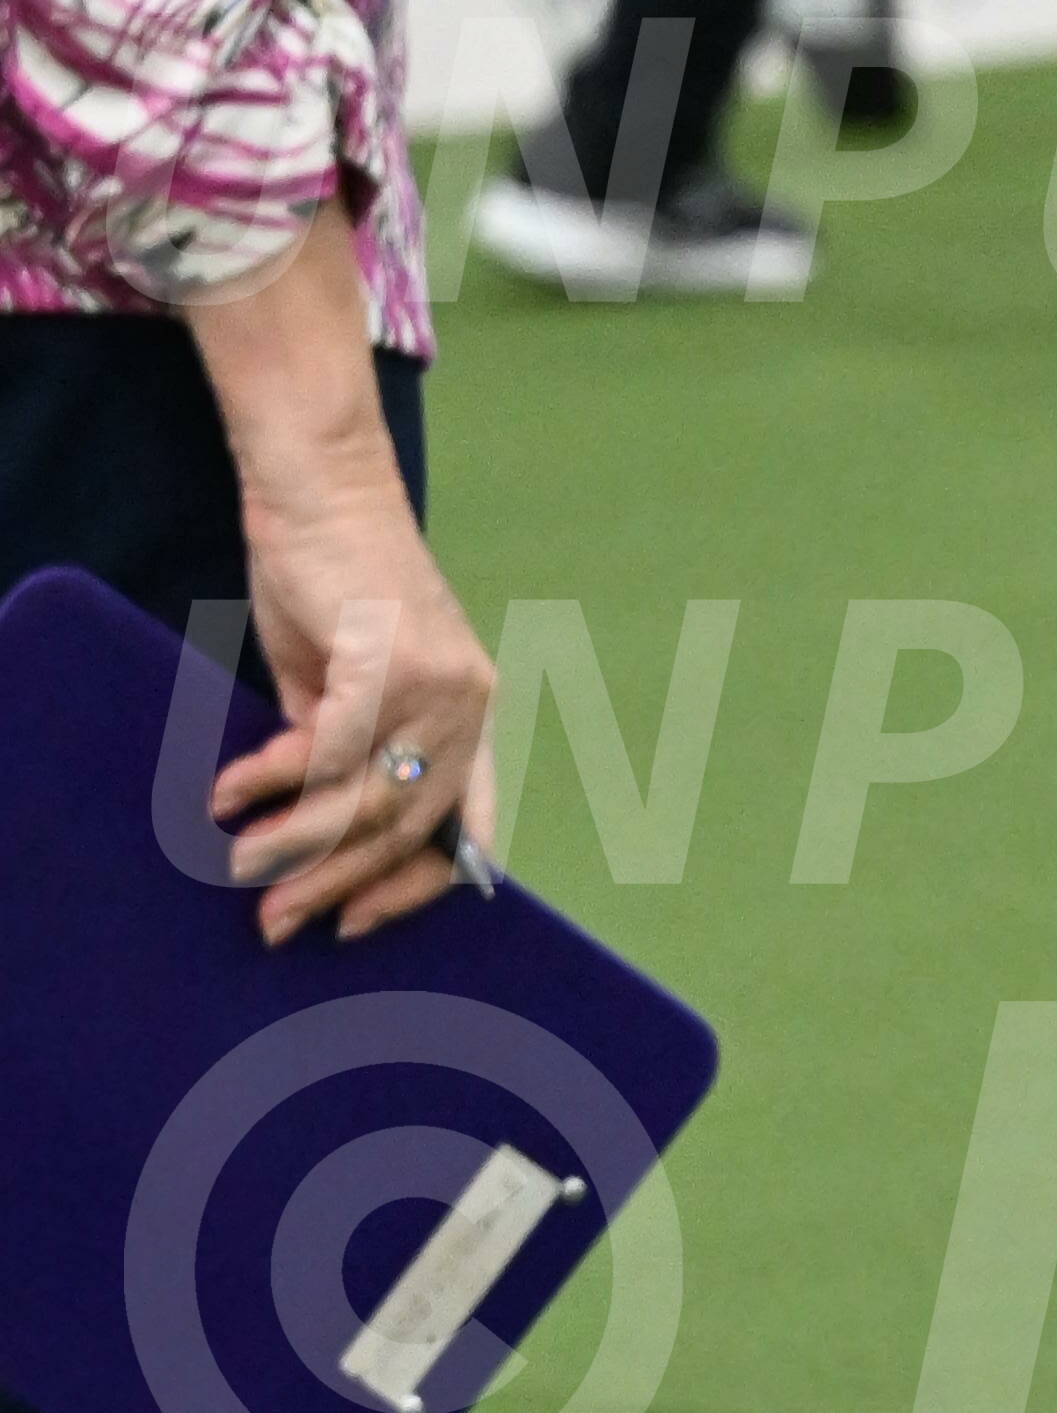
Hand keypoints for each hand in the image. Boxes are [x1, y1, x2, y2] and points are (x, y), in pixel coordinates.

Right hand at [209, 428, 496, 940]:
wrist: (321, 488)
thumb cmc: (329, 579)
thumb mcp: (340, 680)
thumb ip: (338, 747)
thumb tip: (307, 826)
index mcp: (471, 714)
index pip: (466, 830)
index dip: (415, 887)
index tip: (359, 924)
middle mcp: (470, 705)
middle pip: (406, 826)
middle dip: (337, 882)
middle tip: (278, 921)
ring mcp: (438, 684)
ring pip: (366, 798)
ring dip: (296, 842)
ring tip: (242, 866)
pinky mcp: (389, 660)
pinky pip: (329, 750)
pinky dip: (274, 780)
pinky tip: (230, 793)